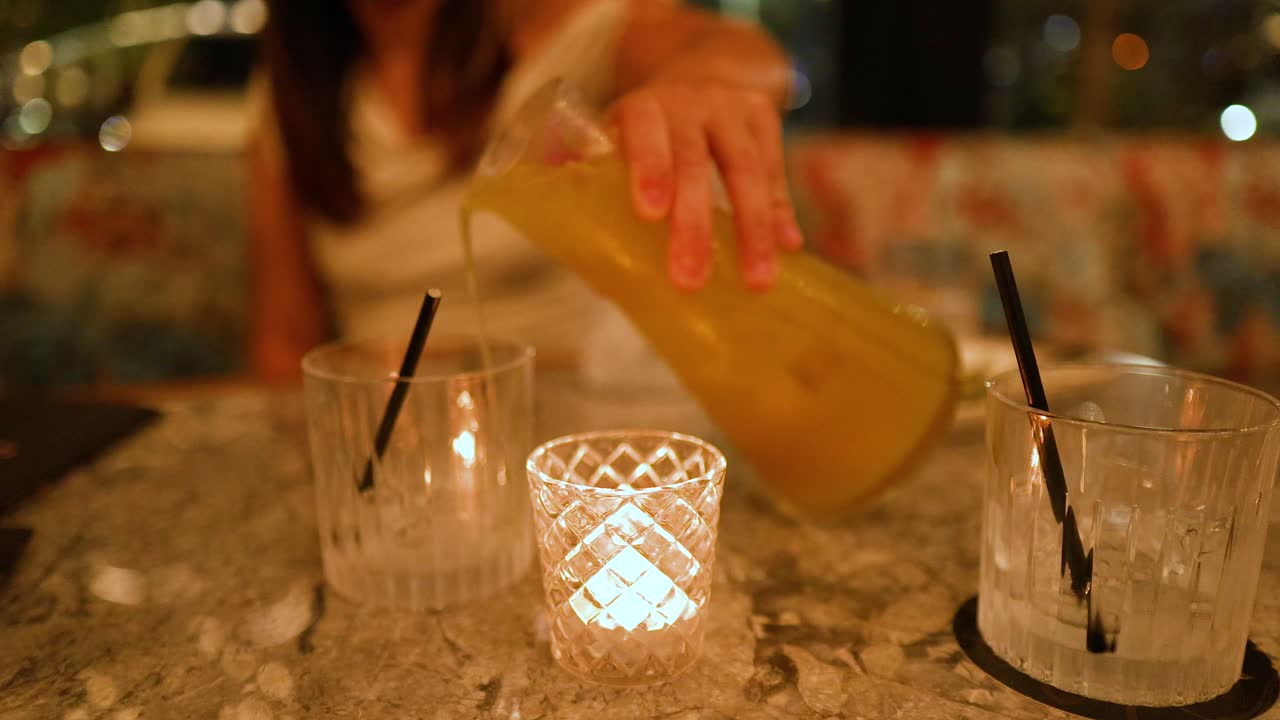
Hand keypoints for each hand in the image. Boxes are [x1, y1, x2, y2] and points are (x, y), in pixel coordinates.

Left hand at [609, 81, 802, 291]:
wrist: (705, 69)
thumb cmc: (651, 127)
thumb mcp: (616, 133)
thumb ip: (590, 174)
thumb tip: (575, 238)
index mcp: (643, 108)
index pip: (644, 132)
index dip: (648, 169)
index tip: (650, 214)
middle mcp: (689, 101)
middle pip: (694, 161)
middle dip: (694, 224)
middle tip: (690, 280)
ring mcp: (731, 108)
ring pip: (746, 168)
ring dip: (753, 228)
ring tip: (757, 280)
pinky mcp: (765, 117)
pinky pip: (775, 170)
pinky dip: (780, 212)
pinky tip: (787, 247)